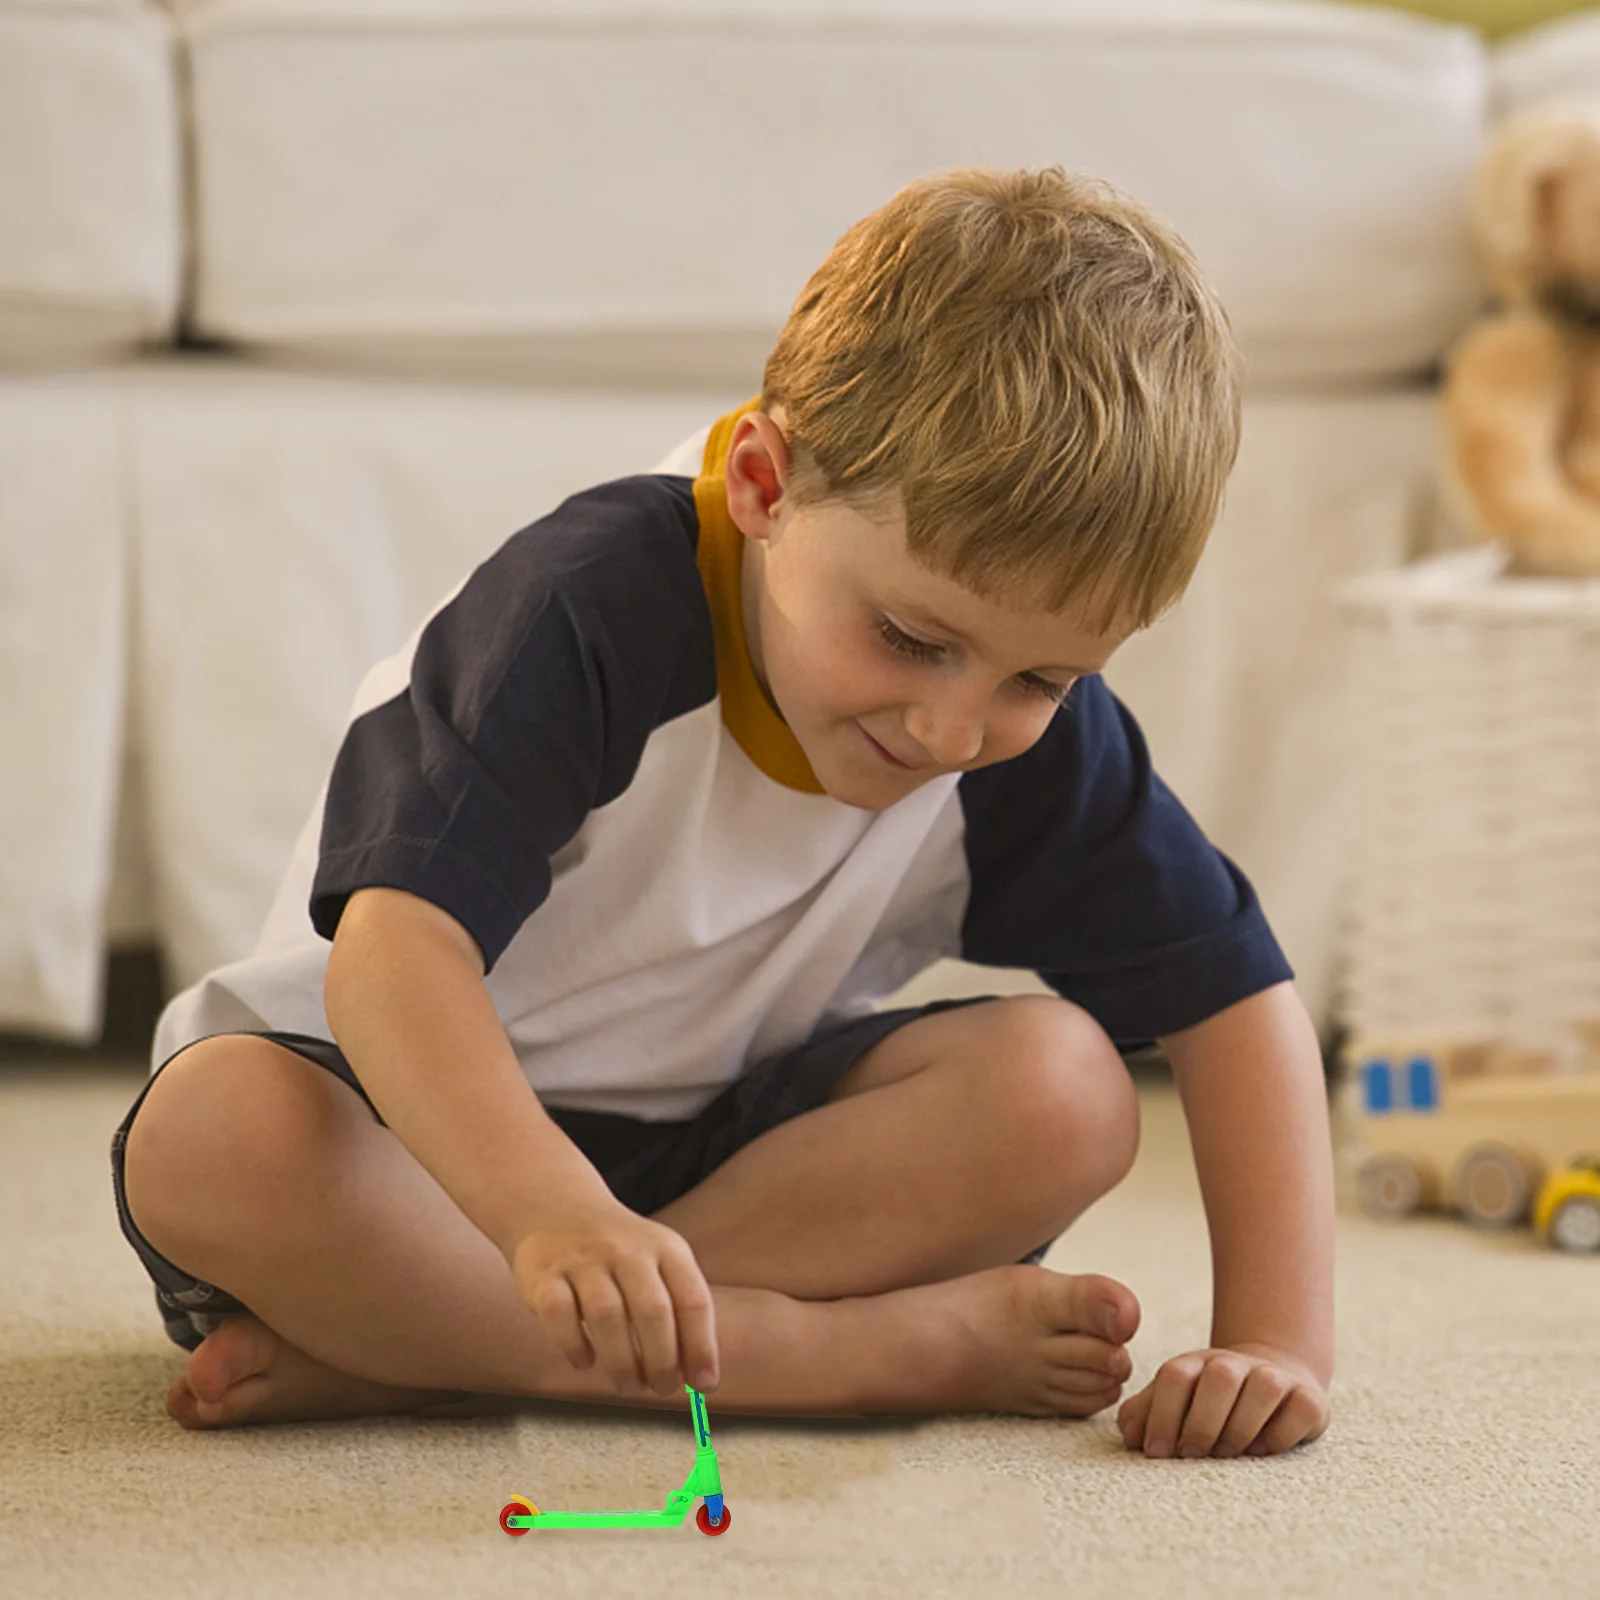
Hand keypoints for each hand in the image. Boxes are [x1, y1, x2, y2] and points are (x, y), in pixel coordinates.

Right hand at [508, 1198, 718, 1397]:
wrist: (556, 1208)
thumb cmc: (618, 1252)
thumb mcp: (658, 1262)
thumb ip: (678, 1310)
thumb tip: (699, 1374)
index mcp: (665, 1248)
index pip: (693, 1299)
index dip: (701, 1346)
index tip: (705, 1384)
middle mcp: (627, 1249)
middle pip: (653, 1310)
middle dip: (662, 1361)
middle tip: (663, 1388)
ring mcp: (583, 1259)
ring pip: (607, 1316)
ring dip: (622, 1362)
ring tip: (628, 1385)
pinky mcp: (544, 1273)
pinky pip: (559, 1315)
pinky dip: (574, 1346)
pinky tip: (585, 1361)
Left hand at [1116, 1341, 1328, 1458]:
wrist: (1275, 1380)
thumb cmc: (1213, 1402)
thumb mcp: (1177, 1401)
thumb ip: (1146, 1414)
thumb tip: (1132, 1438)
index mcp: (1197, 1363)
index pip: (1175, 1376)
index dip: (1161, 1415)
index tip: (1156, 1452)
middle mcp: (1236, 1364)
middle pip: (1219, 1378)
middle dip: (1201, 1422)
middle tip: (1192, 1454)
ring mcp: (1275, 1377)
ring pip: (1263, 1388)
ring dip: (1240, 1427)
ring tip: (1226, 1454)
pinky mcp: (1309, 1398)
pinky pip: (1299, 1411)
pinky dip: (1279, 1436)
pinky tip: (1261, 1451)